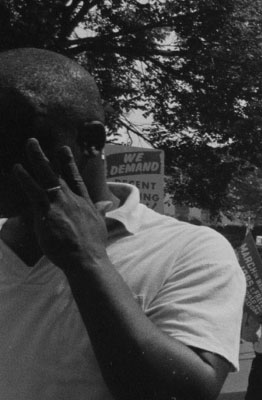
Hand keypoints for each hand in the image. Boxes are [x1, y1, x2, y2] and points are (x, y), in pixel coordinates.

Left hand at [12, 140, 107, 269]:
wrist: (87, 258)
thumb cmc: (93, 246)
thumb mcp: (100, 225)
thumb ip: (100, 211)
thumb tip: (106, 204)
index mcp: (85, 203)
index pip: (76, 178)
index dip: (69, 163)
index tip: (64, 149)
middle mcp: (73, 199)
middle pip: (58, 173)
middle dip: (46, 156)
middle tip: (34, 141)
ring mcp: (60, 203)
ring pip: (47, 176)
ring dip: (36, 159)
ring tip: (29, 145)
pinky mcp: (47, 211)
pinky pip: (33, 190)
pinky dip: (25, 178)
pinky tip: (17, 168)